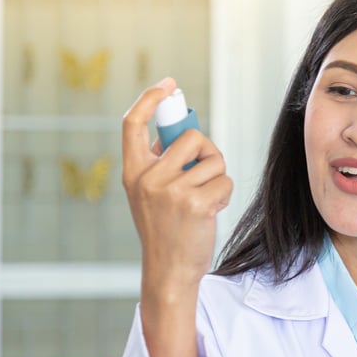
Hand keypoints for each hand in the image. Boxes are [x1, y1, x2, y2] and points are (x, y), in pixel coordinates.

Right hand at [122, 77, 231, 291]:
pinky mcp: (196, 203)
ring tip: (204, 199)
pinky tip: (211, 212)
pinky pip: (224, 181)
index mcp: (132, 172)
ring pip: (213, 160)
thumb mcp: (149, 194)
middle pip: (190, 136)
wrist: (168, 271)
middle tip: (202, 174)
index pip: (132, 124)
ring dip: (217, 177)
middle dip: (206, 151)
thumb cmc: (166, 229)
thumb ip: (159, 164)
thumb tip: (181, 130)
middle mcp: (147, 178)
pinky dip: (224, 194)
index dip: (150, 99)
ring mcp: (171, 191)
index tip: (168, 85)